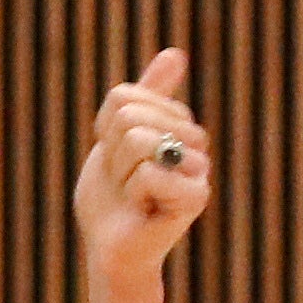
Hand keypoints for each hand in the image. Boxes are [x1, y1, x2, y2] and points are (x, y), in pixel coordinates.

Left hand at [74, 47, 211, 296]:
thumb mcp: (115, 141)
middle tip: (123, 182)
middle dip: (111, 154)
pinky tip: (143, 209)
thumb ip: (142, 97)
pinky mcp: (196, 197)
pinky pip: (149, 174)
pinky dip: (133, 193)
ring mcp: (198, 169)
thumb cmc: (111, 198)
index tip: (113, 158)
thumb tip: (176, 52)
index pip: (123, 98)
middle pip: (130, 118)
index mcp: (175, 123)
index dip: (103, 132)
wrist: (111, 250)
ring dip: (120, 175)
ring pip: (139, 141)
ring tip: (133, 195)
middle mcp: (194, 142)